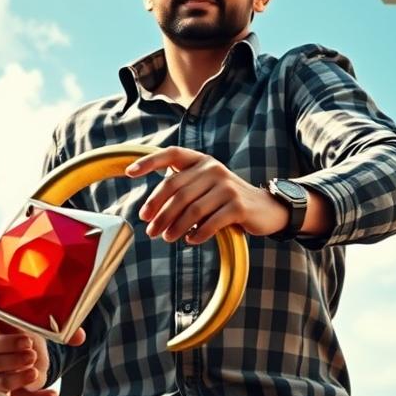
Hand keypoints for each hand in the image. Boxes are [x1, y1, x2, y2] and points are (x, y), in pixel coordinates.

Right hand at [0, 280, 85, 395]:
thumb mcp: (33, 319)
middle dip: (5, 345)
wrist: (30, 354)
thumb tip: (78, 336)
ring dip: (14, 371)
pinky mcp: (1, 388)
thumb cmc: (24, 329)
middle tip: (28, 343)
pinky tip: (53, 393)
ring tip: (34, 366)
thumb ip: (52, 321)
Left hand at [125, 146, 288, 243]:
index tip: (129, 173)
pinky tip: (189, 241)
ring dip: (174, 226)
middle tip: (150, 229)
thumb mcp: (206, 186)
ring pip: (191, 209)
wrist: (266, 208)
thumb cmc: (226, 200)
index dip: (150, 162)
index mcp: (202, 161)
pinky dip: (196, 234)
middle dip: (159, 211)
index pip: (172, 154)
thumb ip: (184, 188)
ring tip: (166, 238)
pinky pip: (210, 223)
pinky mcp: (238, 207)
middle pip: (177, 190)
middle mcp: (213, 169)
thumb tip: (151, 211)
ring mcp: (227, 187)